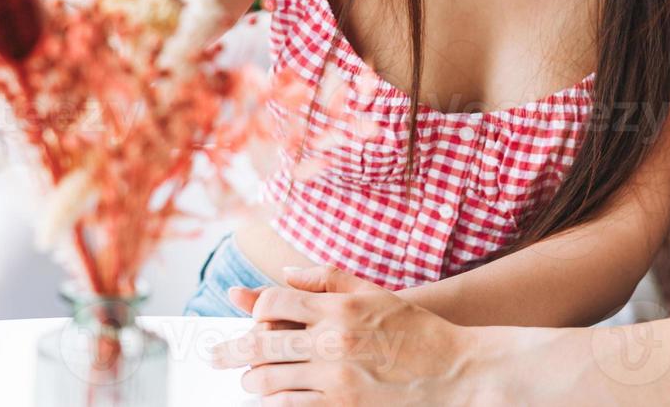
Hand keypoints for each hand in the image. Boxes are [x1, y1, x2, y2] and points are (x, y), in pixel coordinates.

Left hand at [210, 266, 484, 404]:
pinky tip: (275, 398)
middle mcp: (333, 343)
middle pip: (262, 345)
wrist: (455, 373)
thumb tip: (284, 274)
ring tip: (249, 380)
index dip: (255, 308)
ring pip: (271, 382)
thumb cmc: (416, 329)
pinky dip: (278, 402)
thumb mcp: (375, 293)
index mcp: (340, 308)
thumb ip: (327, 279)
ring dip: (253, 381)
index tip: (249, 316)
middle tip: (213, 355)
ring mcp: (336, 380)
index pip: (274, 303)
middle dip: (231, 350)